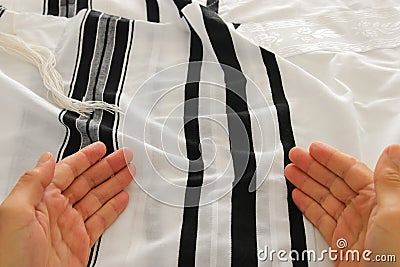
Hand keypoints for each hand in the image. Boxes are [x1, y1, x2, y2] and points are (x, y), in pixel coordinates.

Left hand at [0, 142, 134, 266]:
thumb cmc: (10, 258)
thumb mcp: (14, 212)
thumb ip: (32, 182)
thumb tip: (46, 159)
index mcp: (41, 200)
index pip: (68, 171)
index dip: (86, 158)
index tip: (100, 149)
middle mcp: (56, 211)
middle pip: (87, 182)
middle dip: (106, 167)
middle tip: (123, 157)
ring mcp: (70, 227)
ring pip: (97, 198)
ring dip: (114, 184)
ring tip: (128, 172)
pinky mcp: (80, 244)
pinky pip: (101, 221)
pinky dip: (114, 208)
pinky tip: (122, 198)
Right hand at [285, 142, 399, 265]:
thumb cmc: (398, 256)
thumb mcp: (396, 212)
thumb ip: (390, 180)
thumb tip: (393, 151)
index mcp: (379, 198)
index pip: (350, 171)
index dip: (331, 158)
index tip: (314, 149)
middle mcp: (365, 210)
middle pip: (333, 181)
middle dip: (313, 167)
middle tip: (296, 156)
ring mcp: (351, 225)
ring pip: (324, 197)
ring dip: (306, 183)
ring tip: (291, 172)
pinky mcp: (340, 242)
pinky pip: (320, 218)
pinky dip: (307, 206)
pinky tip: (298, 196)